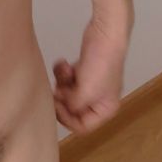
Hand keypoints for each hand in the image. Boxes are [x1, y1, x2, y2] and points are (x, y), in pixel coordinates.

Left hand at [52, 14, 128, 134]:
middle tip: (58, 87)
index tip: (56, 104)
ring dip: (62, 82)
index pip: (82, 126)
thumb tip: (62, 108)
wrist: (105, 34)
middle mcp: (99, 99)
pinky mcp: (83, 69)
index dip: (66, 118)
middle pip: (73, 109)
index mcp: (105, 109)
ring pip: (68, 92)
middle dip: (63, 98)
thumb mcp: (86, 92)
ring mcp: (91, 83)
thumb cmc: (100, 66)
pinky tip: (64, 63)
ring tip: (65, 70)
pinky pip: (68, 78)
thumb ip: (72, 106)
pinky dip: (63, 72)